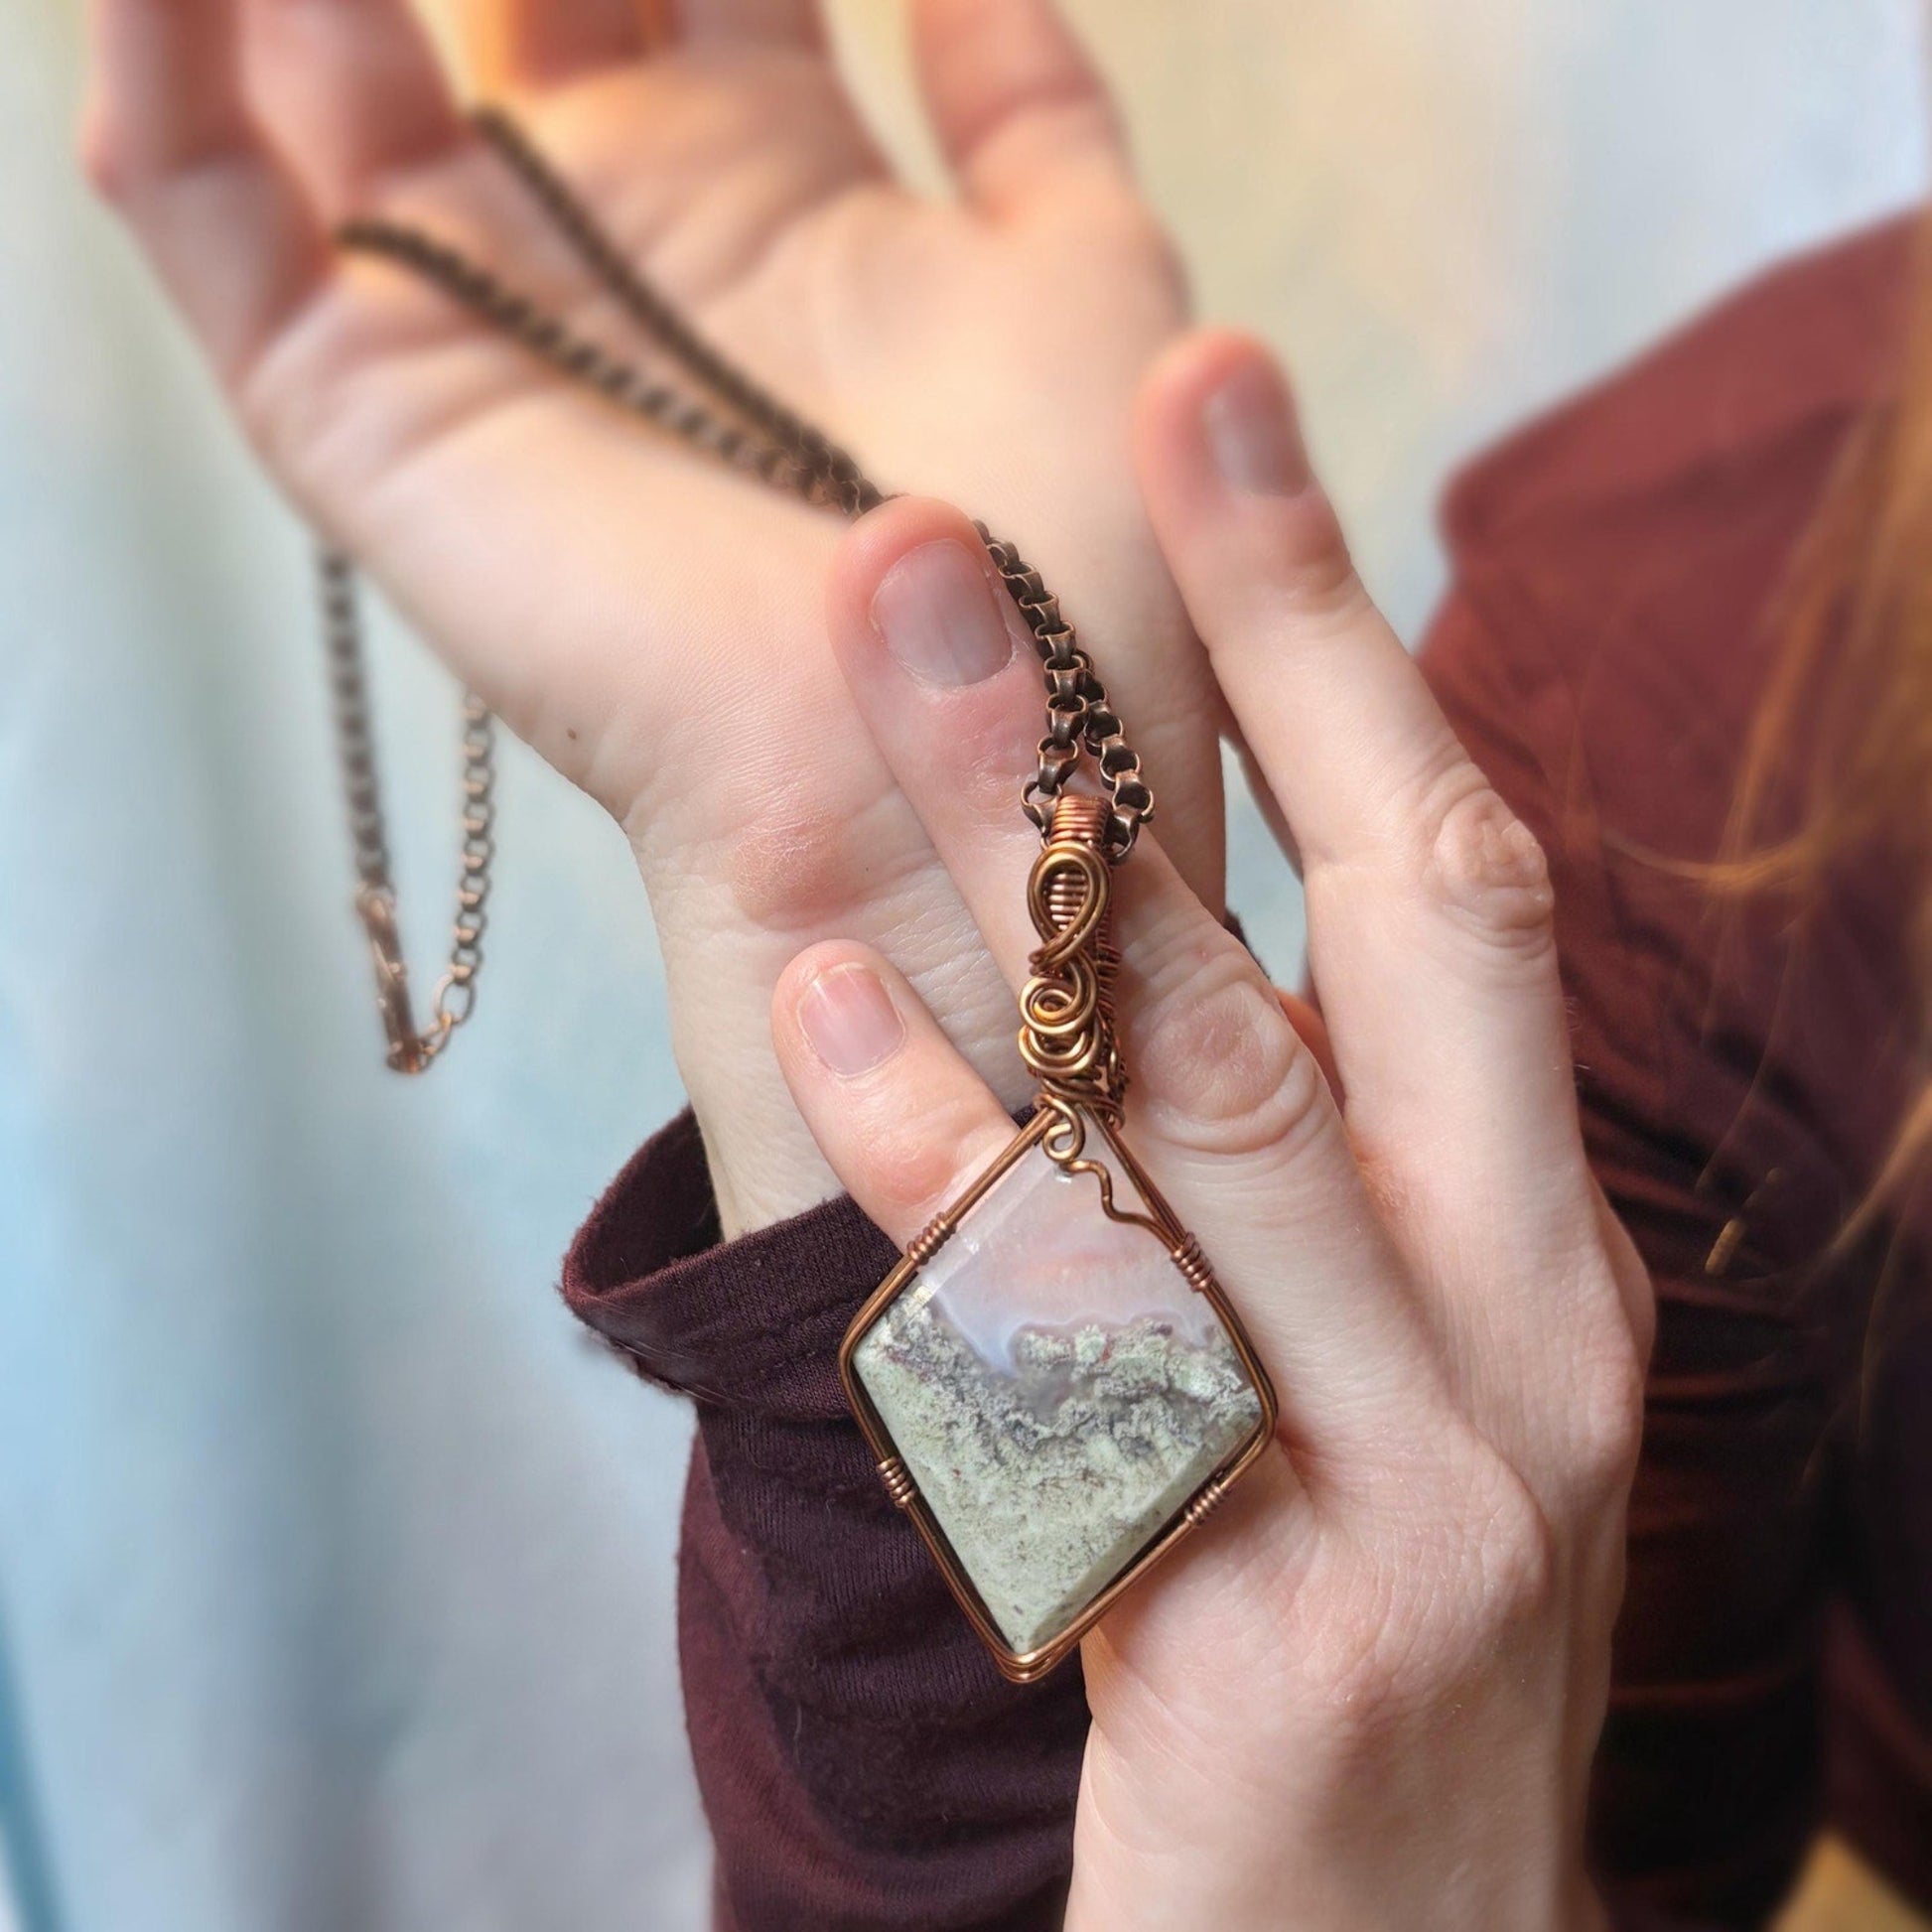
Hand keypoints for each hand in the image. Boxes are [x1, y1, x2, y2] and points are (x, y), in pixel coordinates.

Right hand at [81, 0, 1217, 1230]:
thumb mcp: (1085, 284)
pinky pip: (214, 218)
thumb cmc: (1072, 567)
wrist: (960, 783)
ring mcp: (482, 325)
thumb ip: (1023, 112)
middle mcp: (612, 240)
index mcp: (770, 190)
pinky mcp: (371, 420)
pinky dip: (159, 80)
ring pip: (321, 64)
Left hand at [769, 332, 1652, 1927]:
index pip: (1455, 874)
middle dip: (1160, 697)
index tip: (1217, 412)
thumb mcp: (1372, 1356)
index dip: (1337, 627)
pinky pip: (1071, 1356)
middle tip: (955, 510)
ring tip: (877, 653)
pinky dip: (941, 1166)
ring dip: (1024, 870)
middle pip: (1341, 949)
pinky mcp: (1260, 1632)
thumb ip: (1292, 1150)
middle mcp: (1515, 1334)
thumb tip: (1138, 900)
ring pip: (1197, 1123)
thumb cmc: (1352, 1622)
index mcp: (1538, 1237)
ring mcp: (1411, 1488)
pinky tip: (824, 1006)